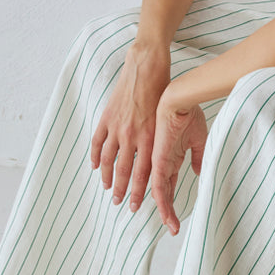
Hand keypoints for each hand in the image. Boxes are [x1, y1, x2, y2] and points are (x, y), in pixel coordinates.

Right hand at [90, 45, 169, 210]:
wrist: (147, 69)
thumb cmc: (164, 92)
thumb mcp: (171, 121)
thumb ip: (172, 143)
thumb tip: (179, 165)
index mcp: (150, 138)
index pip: (143, 173)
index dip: (138, 191)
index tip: (136, 206)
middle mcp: (132, 135)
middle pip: (123, 171)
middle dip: (121, 190)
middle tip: (118, 203)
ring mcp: (117, 127)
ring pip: (107, 159)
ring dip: (106, 177)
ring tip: (106, 188)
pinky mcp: (107, 117)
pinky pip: (97, 142)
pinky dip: (94, 156)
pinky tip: (95, 167)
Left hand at [150, 96, 207, 233]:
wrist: (178, 99)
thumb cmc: (188, 113)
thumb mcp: (197, 138)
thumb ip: (196, 156)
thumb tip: (197, 171)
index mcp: (170, 158)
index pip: (169, 184)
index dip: (170, 200)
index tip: (174, 216)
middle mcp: (162, 163)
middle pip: (163, 193)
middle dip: (167, 210)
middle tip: (172, 227)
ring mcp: (159, 164)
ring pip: (160, 194)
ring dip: (165, 211)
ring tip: (171, 226)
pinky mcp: (159, 162)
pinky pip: (160, 186)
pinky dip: (163, 202)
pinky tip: (166, 214)